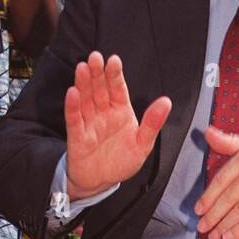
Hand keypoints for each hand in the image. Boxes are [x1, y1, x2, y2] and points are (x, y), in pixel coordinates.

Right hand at [65, 51, 171, 198]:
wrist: (101, 181)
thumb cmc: (121, 161)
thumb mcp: (142, 144)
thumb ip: (153, 123)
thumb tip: (166, 101)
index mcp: (120, 111)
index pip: (117, 89)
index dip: (115, 75)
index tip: (114, 60)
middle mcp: (103, 113)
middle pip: (99, 89)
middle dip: (97, 73)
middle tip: (95, 57)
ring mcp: (89, 123)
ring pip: (85, 100)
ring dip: (83, 84)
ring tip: (82, 68)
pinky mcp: (77, 137)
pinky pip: (74, 120)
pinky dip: (73, 107)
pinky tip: (72, 93)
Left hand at [195, 128, 238, 238]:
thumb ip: (231, 141)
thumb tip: (208, 134)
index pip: (223, 178)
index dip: (208, 196)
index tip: (199, 208)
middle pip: (230, 196)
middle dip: (213, 215)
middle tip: (203, 226)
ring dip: (225, 225)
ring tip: (214, 235)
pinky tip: (230, 236)